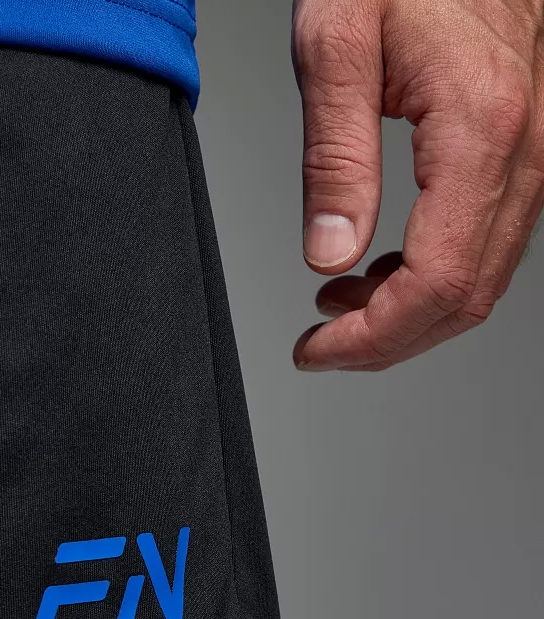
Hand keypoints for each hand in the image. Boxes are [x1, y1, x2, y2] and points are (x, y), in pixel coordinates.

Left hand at [291, 0, 543, 371]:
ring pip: (480, 279)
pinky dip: (430, 274)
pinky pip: (485, 242)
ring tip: (338, 302)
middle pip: (465, 297)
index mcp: (480, 129)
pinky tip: (380, 267)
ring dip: (406, 311)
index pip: (436, 282)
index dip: (374, 336)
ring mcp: (533, 150)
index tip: (319, 350)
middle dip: (387, 339)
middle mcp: (524, 147)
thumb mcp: (336, 46)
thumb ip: (334, 158)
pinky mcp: (521, 149)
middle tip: (323, 344)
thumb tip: (331, 256)